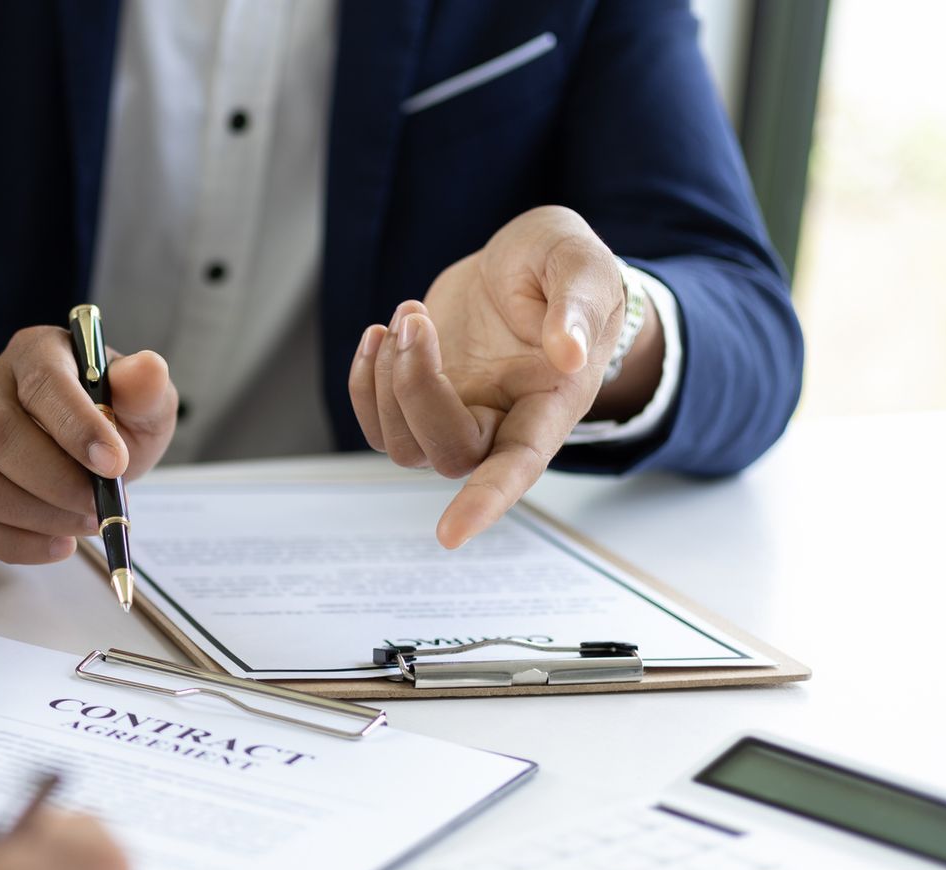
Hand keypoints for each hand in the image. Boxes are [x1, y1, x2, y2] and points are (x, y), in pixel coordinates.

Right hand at [0, 326, 178, 563]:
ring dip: (38, 516)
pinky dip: (18, 543)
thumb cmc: (109, 419)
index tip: (113, 464)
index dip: (76, 426)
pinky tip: (59, 543)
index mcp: (36, 353)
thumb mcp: (141, 401)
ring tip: (85, 522)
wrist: (77, 448)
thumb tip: (147, 369)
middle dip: (56, 482)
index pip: (43, 382)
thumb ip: (146, 390)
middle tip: (100, 504)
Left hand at [349, 205, 659, 547]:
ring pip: (403, 444)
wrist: (522, 259)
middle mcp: (503, 423)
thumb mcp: (580, 261)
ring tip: (408, 316)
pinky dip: (364, 383)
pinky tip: (378, 335)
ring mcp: (458, 416)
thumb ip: (579, 306)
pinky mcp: (420, 403)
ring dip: (387, 381)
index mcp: (553, 403)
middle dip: (415, 388)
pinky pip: (376, 424)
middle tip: (415, 318)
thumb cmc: (559, 265)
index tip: (450, 534)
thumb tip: (570, 353)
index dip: (486, 502)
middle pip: (447, 453)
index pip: (518, 467)